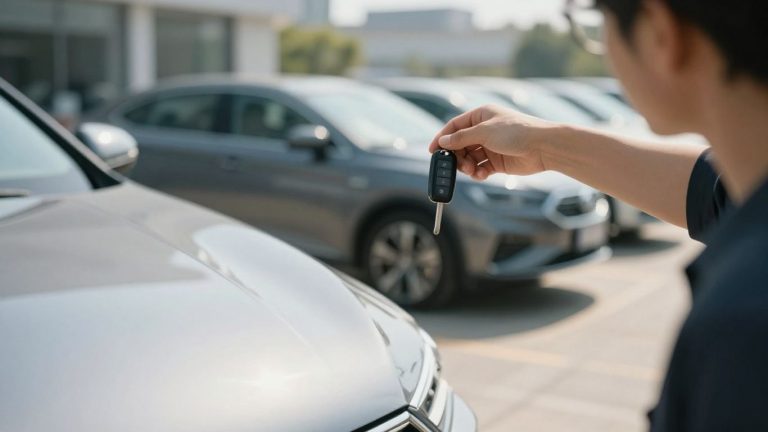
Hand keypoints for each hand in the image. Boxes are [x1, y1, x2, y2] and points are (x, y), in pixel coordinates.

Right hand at [428, 105, 554, 179]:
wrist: (543, 147)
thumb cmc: (516, 132)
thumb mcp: (484, 132)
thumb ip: (461, 138)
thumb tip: (443, 141)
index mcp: (481, 116)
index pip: (455, 126)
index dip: (442, 138)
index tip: (432, 151)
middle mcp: (484, 130)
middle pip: (460, 144)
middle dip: (456, 156)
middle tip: (456, 166)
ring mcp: (491, 146)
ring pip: (469, 158)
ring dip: (467, 166)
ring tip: (472, 171)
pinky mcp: (498, 161)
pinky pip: (481, 167)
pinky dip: (478, 172)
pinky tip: (482, 174)